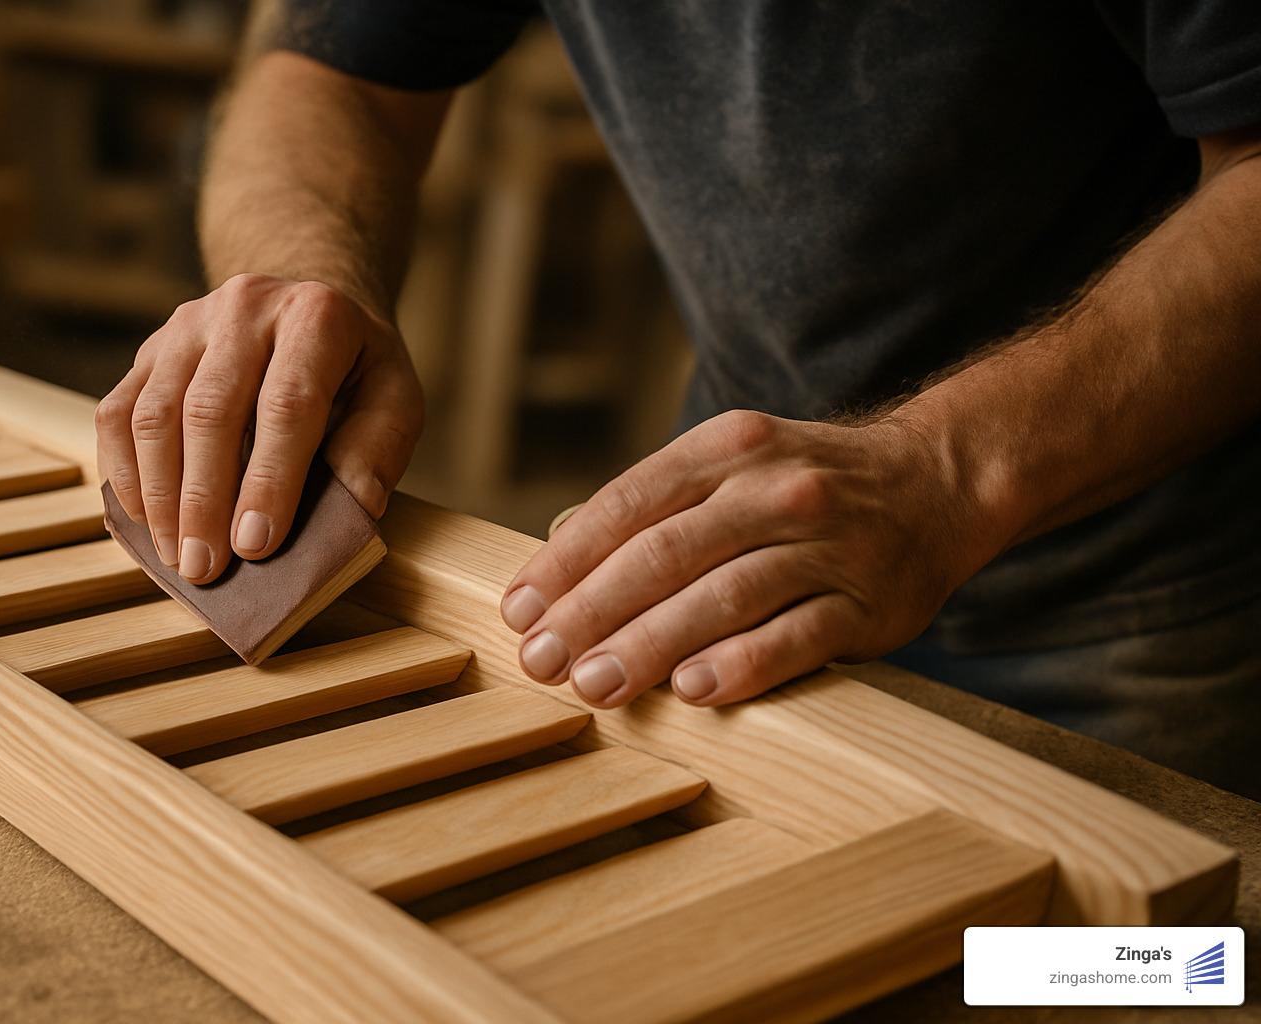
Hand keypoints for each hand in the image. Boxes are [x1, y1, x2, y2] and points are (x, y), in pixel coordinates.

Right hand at [95, 273, 422, 581]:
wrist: (308, 307)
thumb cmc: (355, 369)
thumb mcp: (394, 398)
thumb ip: (377, 449)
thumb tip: (352, 509)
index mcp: (318, 315)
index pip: (287, 403)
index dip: (269, 480)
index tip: (255, 545)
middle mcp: (246, 306)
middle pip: (210, 409)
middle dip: (203, 499)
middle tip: (203, 567)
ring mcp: (189, 324)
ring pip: (154, 412)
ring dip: (159, 494)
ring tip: (175, 555)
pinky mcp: (151, 349)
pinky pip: (119, 412)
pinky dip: (124, 471)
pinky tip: (143, 518)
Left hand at [499, 410, 1005, 707]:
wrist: (935, 482)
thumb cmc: (805, 486)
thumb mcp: (734, 464)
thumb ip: (659, 508)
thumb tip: (558, 578)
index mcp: (727, 449)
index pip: (627, 504)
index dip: (565, 560)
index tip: (519, 609)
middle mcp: (773, 490)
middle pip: (664, 553)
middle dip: (590, 611)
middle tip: (541, 660)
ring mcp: (825, 546)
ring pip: (721, 598)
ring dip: (649, 645)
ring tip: (594, 685)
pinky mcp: (866, 604)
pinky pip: (795, 637)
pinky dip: (741, 665)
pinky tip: (692, 692)